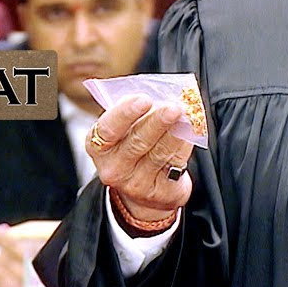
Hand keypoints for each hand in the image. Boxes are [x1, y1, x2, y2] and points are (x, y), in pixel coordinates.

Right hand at [89, 94, 194, 225]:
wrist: (144, 189)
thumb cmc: (133, 147)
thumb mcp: (125, 130)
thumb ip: (136, 111)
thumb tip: (162, 94)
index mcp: (98, 146)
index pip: (107, 129)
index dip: (125, 113)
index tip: (144, 99)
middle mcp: (114, 168)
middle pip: (137, 142)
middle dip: (157, 122)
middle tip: (173, 107)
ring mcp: (136, 183)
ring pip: (159, 153)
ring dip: (175, 131)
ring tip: (186, 115)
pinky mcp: (160, 192)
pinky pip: (175, 164)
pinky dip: (184, 144)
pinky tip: (189, 131)